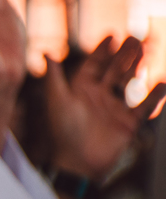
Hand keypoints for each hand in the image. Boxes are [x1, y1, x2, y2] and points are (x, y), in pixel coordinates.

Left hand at [45, 36, 165, 179]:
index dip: (102, 51)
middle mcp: (98, 98)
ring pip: (130, 83)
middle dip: (124, 54)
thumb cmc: (63, 131)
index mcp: (79, 91)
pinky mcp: (128, 124)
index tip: (112, 35)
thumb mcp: (58, 100)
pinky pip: (144, 107)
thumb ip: (54, 77)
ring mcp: (114, 110)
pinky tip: (163, 81)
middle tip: (135, 37)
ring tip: (148, 50)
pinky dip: (154, 95)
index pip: (93, 65)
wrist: (77, 163)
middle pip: (114, 70)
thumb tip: (45, 51)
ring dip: (138, 67)